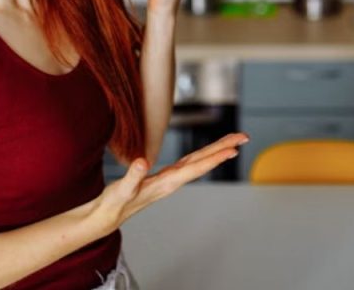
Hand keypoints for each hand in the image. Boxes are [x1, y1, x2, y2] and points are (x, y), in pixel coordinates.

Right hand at [94, 132, 248, 233]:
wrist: (109, 216)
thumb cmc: (114, 204)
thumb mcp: (121, 190)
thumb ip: (132, 177)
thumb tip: (142, 162)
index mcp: (166, 183)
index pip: (195, 168)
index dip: (214, 158)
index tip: (233, 150)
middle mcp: (173, 180)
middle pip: (204, 161)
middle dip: (224, 148)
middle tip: (244, 136)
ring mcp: (171, 178)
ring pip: (199, 161)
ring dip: (217, 150)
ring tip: (234, 140)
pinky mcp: (165, 177)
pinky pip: (190, 163)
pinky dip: (203, 155)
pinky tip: (210, 151)